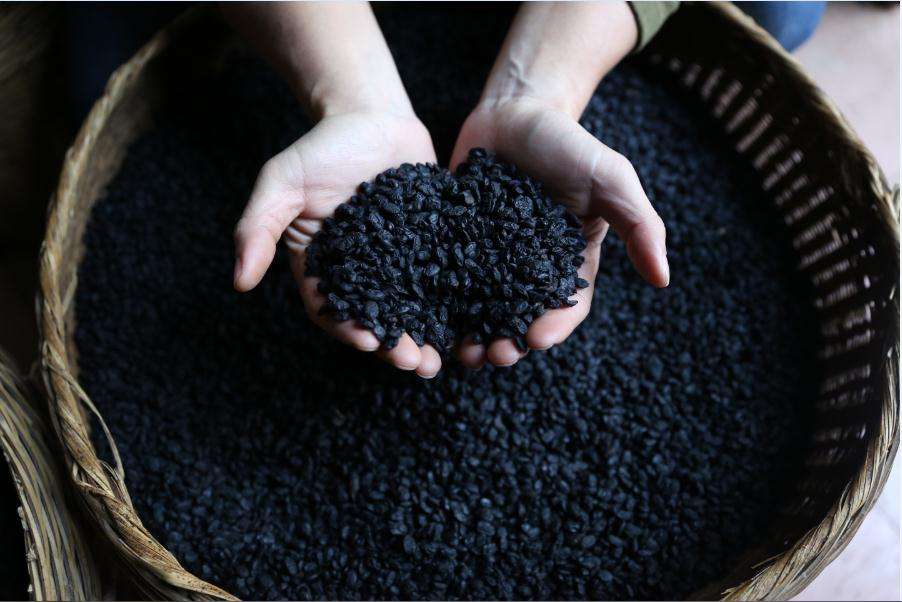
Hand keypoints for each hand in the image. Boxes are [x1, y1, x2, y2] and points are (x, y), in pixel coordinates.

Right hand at [233, 110, 444, 377]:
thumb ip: (258, 226)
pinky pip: (445, 279)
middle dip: (396, 346)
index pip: (333, 309)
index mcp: (324, 267)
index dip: (349, 330)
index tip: (370, 344)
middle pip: (378, 318)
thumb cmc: (322, 147)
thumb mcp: (282, 181)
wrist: (373, 116)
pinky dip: (455, 302)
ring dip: (427, 336)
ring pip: (414, 308)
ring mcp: (401, 262)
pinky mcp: (433, 247)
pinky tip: (472, 319)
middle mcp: (364, 272)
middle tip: (417, 365)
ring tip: (443, 358)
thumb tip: (239, 282)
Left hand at [449, 96, 668, 368]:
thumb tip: (664, 279)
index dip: (555, 327)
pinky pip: (448, 280)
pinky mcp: (456, 246)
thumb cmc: (569, 144)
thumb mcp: (611, 178)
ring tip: (462, 353)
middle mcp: (530, 269)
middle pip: (521, 317)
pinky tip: (429, 319)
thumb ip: (640, 224)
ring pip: (482, 309)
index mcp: (571, 262)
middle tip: (493, 356)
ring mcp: (490, 260)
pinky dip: (441, 304)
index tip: (537, 340)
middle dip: (509, 342)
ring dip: (474, 335)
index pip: (568, 305)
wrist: (515, 111)